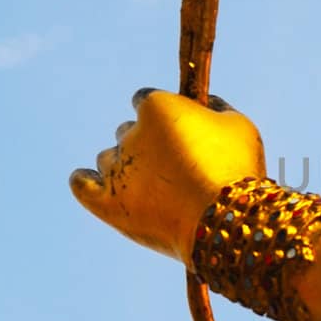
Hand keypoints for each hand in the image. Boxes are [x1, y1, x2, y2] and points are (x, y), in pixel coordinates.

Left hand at [71, 89, 265, 264]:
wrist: (223, 220)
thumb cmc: (236, 169)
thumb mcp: (238, 126)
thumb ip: (216, 108)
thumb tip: (206, 104)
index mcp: (156, 107)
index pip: (146, 100)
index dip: (164, 114)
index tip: (179, 129)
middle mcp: (129, 133)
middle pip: (128, 130)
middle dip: (147, 143)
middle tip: (174, 165)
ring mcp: (116, 169)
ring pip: (108, 158)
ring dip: (125, 166)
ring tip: (152, 187)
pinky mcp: (106, 203)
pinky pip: (81, 184)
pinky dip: (86, 181)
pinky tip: (96, 183)